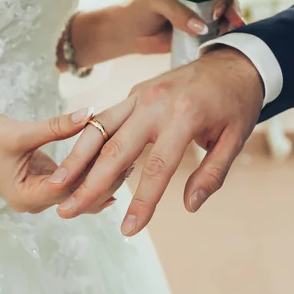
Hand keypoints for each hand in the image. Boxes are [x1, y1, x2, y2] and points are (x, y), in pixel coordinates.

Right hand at [0, 107, 117, 213]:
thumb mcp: (21, 132)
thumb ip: (57, 127)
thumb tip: (90, 114)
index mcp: (28, 196)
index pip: (72, 190)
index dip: (98, 175)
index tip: (122, 159)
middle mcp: (35, 201)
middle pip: (78, 194)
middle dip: (104, 178)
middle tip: (133, 160)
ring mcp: (39, 192)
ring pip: (76, 189)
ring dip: (97, 174)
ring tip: (127, 158)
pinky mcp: (41, 180)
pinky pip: (70, 179)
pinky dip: (86, 169)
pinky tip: (107, 157)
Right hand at [53, 48, 263, 234]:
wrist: (232, 62)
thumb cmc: (236, 103)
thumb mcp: (236, 138)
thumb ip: (212, 173)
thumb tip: (189, 206)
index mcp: (184, 116)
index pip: (157, 168)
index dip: (142, 202)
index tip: (128, 231)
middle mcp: (155, 103)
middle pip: (115, 150)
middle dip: (89, 184)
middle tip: (67, 210)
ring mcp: (140, 95)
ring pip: (99, 129)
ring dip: (76, 158)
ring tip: (57, 183)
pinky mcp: (134, 93)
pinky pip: (105, 117)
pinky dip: (87, 138)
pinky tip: (74, 158)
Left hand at [118, 0, 245, 55]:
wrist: (129, 34)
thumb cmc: (141, 10)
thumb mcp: (157, 2)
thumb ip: (178, 12)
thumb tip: (201, 28)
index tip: (216, 13)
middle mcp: (200, 3)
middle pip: (226, 4)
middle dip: (233, 13)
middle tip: (234, 24)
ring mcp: (200, 21)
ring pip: (224, 22)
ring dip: (230, 28)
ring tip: (227, 37)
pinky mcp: (197, 39)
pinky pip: (214, 39)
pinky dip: (221, 41)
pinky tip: (223, 46)